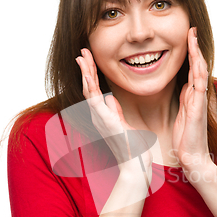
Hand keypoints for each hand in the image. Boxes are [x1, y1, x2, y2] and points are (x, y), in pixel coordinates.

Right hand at [75, 49, 152, 180]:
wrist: (134, 165)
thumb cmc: (132, 148)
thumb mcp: (124, 124)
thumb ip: (115, 111)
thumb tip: (110, 97)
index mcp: (103, 115)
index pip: (94, 90)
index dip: (91, 73)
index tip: (89, 58)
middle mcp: (98, 116)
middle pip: (88, 87)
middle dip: (86, 68)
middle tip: (82, 51)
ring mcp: (100, 119)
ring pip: (88, 91)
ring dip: (85, 72)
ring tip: (82, 56)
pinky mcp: (106, 122)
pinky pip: (95, 101)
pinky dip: (90, 87)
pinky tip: (88, 75)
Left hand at [172, 28, 212, 177]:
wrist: (193, 157)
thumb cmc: (187, 138)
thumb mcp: (182, 113)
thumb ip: (185, 98)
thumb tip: (184, 85)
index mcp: (191, 95)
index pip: (191, 69)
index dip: (189, 53)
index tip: (187, 36)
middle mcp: (197, 95)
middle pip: (197, 66)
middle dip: (194, 47)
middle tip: (191, 29)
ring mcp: (199, 101)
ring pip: (199, 72)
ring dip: (196, 54)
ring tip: (193, 37)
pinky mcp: (198, 109)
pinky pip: (198, 86)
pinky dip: (198, 72)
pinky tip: (196, 60)